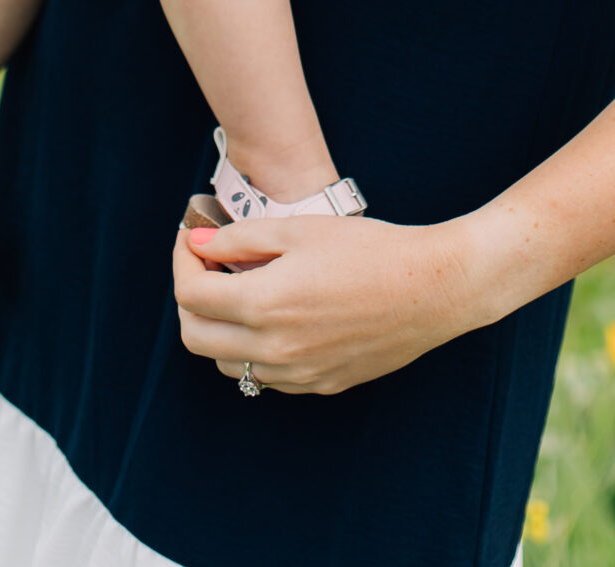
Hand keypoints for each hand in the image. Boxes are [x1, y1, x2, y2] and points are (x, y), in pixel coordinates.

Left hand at [173, 211, 479, 395]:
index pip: (191, 295)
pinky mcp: (320, 385)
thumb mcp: (299, 229)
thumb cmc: (369, 249)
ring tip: (238, 290)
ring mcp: (297, 375)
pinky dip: (253, 350)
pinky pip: (266, 377)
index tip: (189, 240)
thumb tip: (197, 244)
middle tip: (203, 268)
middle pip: (196, 338)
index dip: (181, 263)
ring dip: (218, 329)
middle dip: (189, 300)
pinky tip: (275, 316)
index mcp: (264, 305)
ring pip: (228, 365)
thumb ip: (240, 238)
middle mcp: (274, 349)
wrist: (432, 288)